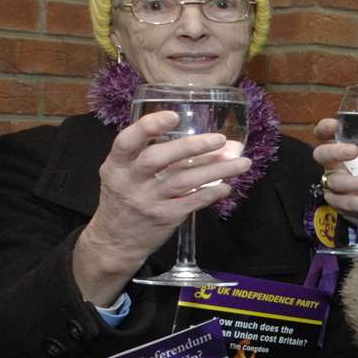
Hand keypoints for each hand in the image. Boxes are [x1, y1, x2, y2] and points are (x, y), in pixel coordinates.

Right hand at [72, 109, 250, 298]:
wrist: (116, 241)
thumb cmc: (124, 198)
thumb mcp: (122, 174)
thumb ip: (145, 155)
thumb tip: (194, 137)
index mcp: (116, 165)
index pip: (127, 141)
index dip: (149, 126)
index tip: (174, 116)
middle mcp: (130, 182)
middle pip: (158, 158)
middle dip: (191, 146)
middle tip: (219, 139)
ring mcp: (148, 201)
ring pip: (184, 181)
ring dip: (216, 170)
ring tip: (241, 162)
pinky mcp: (165, 218)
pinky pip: (192, 202)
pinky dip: (211, 192)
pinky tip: (226, 186)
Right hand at [309, 116, 357, 221]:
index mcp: (346, 148)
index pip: (325, 134)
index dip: (324, 128)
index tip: (333, 124)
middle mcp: (336, 166)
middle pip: (321, 155)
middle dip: (335, 151)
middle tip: (354, 151)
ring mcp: (336, 186)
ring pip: (337, 183)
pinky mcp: (340, 205)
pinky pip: (349, 204)